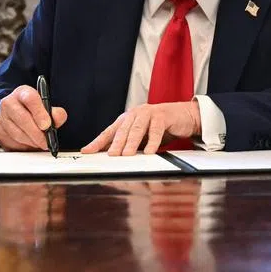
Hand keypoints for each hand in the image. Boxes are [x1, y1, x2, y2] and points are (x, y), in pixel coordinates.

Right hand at [0, 85, 68, 150]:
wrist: (17, 117)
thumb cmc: (34, 112)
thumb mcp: (47, 108)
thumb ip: (56, 113)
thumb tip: (57, 118)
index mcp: (22, 92)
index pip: (30, 98)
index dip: (39, 112)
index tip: (47, 125)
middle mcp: (9, 103)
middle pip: (22, 118)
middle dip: (37, 133)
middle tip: (46, 141)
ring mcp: (2, 118)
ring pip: (17, 133)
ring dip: (32, 141)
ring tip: (41, 143)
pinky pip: (12, 142)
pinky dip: (24, 146)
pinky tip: (31, 144)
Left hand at [81, 101, 200, 155]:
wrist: (184, 116)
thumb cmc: (161, 127)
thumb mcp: (142, 138)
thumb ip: (128, 144)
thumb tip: (110, 158)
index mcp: (127, 120)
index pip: (109, 131)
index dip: (98, 142)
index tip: (86, 151)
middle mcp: (135, 114)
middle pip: (122, 130)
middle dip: (116, 143)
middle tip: (111, 155)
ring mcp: (148, 113)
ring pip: (137, 129)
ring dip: (132, 142)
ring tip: (127, 155)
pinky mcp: (162, 116)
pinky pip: (156, 129)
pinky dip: (153, 141)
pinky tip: (150, 151)